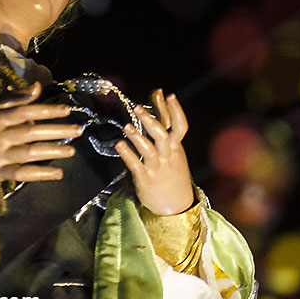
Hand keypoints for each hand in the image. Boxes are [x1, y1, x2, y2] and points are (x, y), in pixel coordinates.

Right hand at [0, 82, 81, 182]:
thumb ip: (13, 98)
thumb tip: (37, 88)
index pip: (28, 111)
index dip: (49, 110)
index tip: (68, 110)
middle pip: (33, 132)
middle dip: (58, 131)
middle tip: (79, 130)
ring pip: (30, 154)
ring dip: (53, 152)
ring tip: (72, 150)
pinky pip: (21, 173)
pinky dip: (40, 174)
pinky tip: (57, 173)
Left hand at [116, 89, 194, 215]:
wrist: (176, 205)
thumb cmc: (171, 170)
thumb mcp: (172, 148)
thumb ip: (165, 122)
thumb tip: (159, 93)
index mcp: (175, 147)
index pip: (180, 127)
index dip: (176, 111)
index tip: (170, 95)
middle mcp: (167, 156)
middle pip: (162, 136)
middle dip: (150, 121)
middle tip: (137, 108)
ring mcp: (157, 168)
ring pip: (149, 151)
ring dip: (137, 138)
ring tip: (126, 127)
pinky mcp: (145, 179)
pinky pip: (136, 166)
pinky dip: (127, 155)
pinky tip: (119, 145)